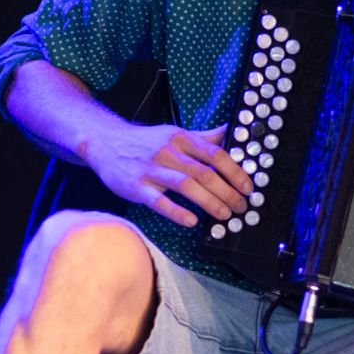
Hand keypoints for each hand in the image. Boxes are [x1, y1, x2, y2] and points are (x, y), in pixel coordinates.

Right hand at [78, 123, 253, 228]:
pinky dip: (176, 211)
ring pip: (185, 185)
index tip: (248, 186)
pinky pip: (158, 201)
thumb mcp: (175, 134)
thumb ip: (204, 137)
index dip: (234, 170)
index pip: (214, 152)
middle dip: (227, 191)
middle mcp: (168, 152)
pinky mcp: (136, 187)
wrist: (105, 142)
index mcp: (181, 138)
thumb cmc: (145, 142)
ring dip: (209, 202)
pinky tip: (191, 221)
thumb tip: (233, 132)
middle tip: (240, 206)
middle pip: (203, 172)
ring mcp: (151, 169)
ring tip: (224, 215)